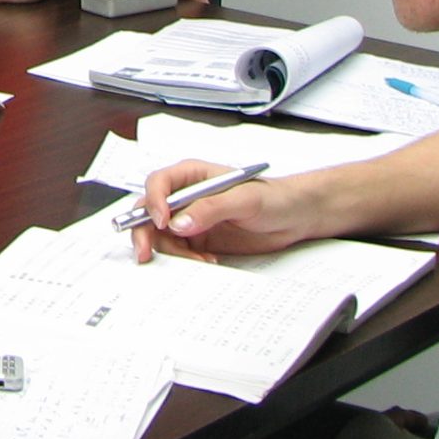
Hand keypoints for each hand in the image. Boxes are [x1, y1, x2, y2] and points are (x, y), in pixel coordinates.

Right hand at [130, 156, 314, 264]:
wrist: (294, 219)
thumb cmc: (273, 198)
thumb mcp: (244, 199)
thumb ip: (210, 208)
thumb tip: (179, 222)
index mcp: (192, 176)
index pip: (159, 184)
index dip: (153, 202)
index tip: (160, 222)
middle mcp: (186, 197)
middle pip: (150, 211)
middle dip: (144, 232)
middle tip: (145, 253)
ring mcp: (190, 220)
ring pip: (160, 236)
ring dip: (171, 252)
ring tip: (199, 260)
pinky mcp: (198, 241)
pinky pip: (178, 252)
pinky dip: (185, 261)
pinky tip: (207, 262)